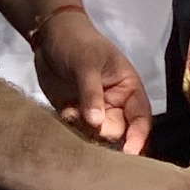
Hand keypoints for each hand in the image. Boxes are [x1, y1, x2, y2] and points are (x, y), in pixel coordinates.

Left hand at [34, 8, 152, 152]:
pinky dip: (72, 127)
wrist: (49, 35)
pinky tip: (64, 111)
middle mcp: (115, 103)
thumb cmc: (77, 42)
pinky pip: (78, 131)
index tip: (129, 153)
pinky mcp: (75, 114)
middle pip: (118, 131)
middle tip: (87, 122)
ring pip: (96, 134)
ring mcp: (94, 110)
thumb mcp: (87, 63)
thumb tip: (97, 123)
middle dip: (104, 133)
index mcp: (128, 88)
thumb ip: (92, 93)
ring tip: (71, 111)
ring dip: (85, 130)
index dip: (138, 136)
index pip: (140, 117)